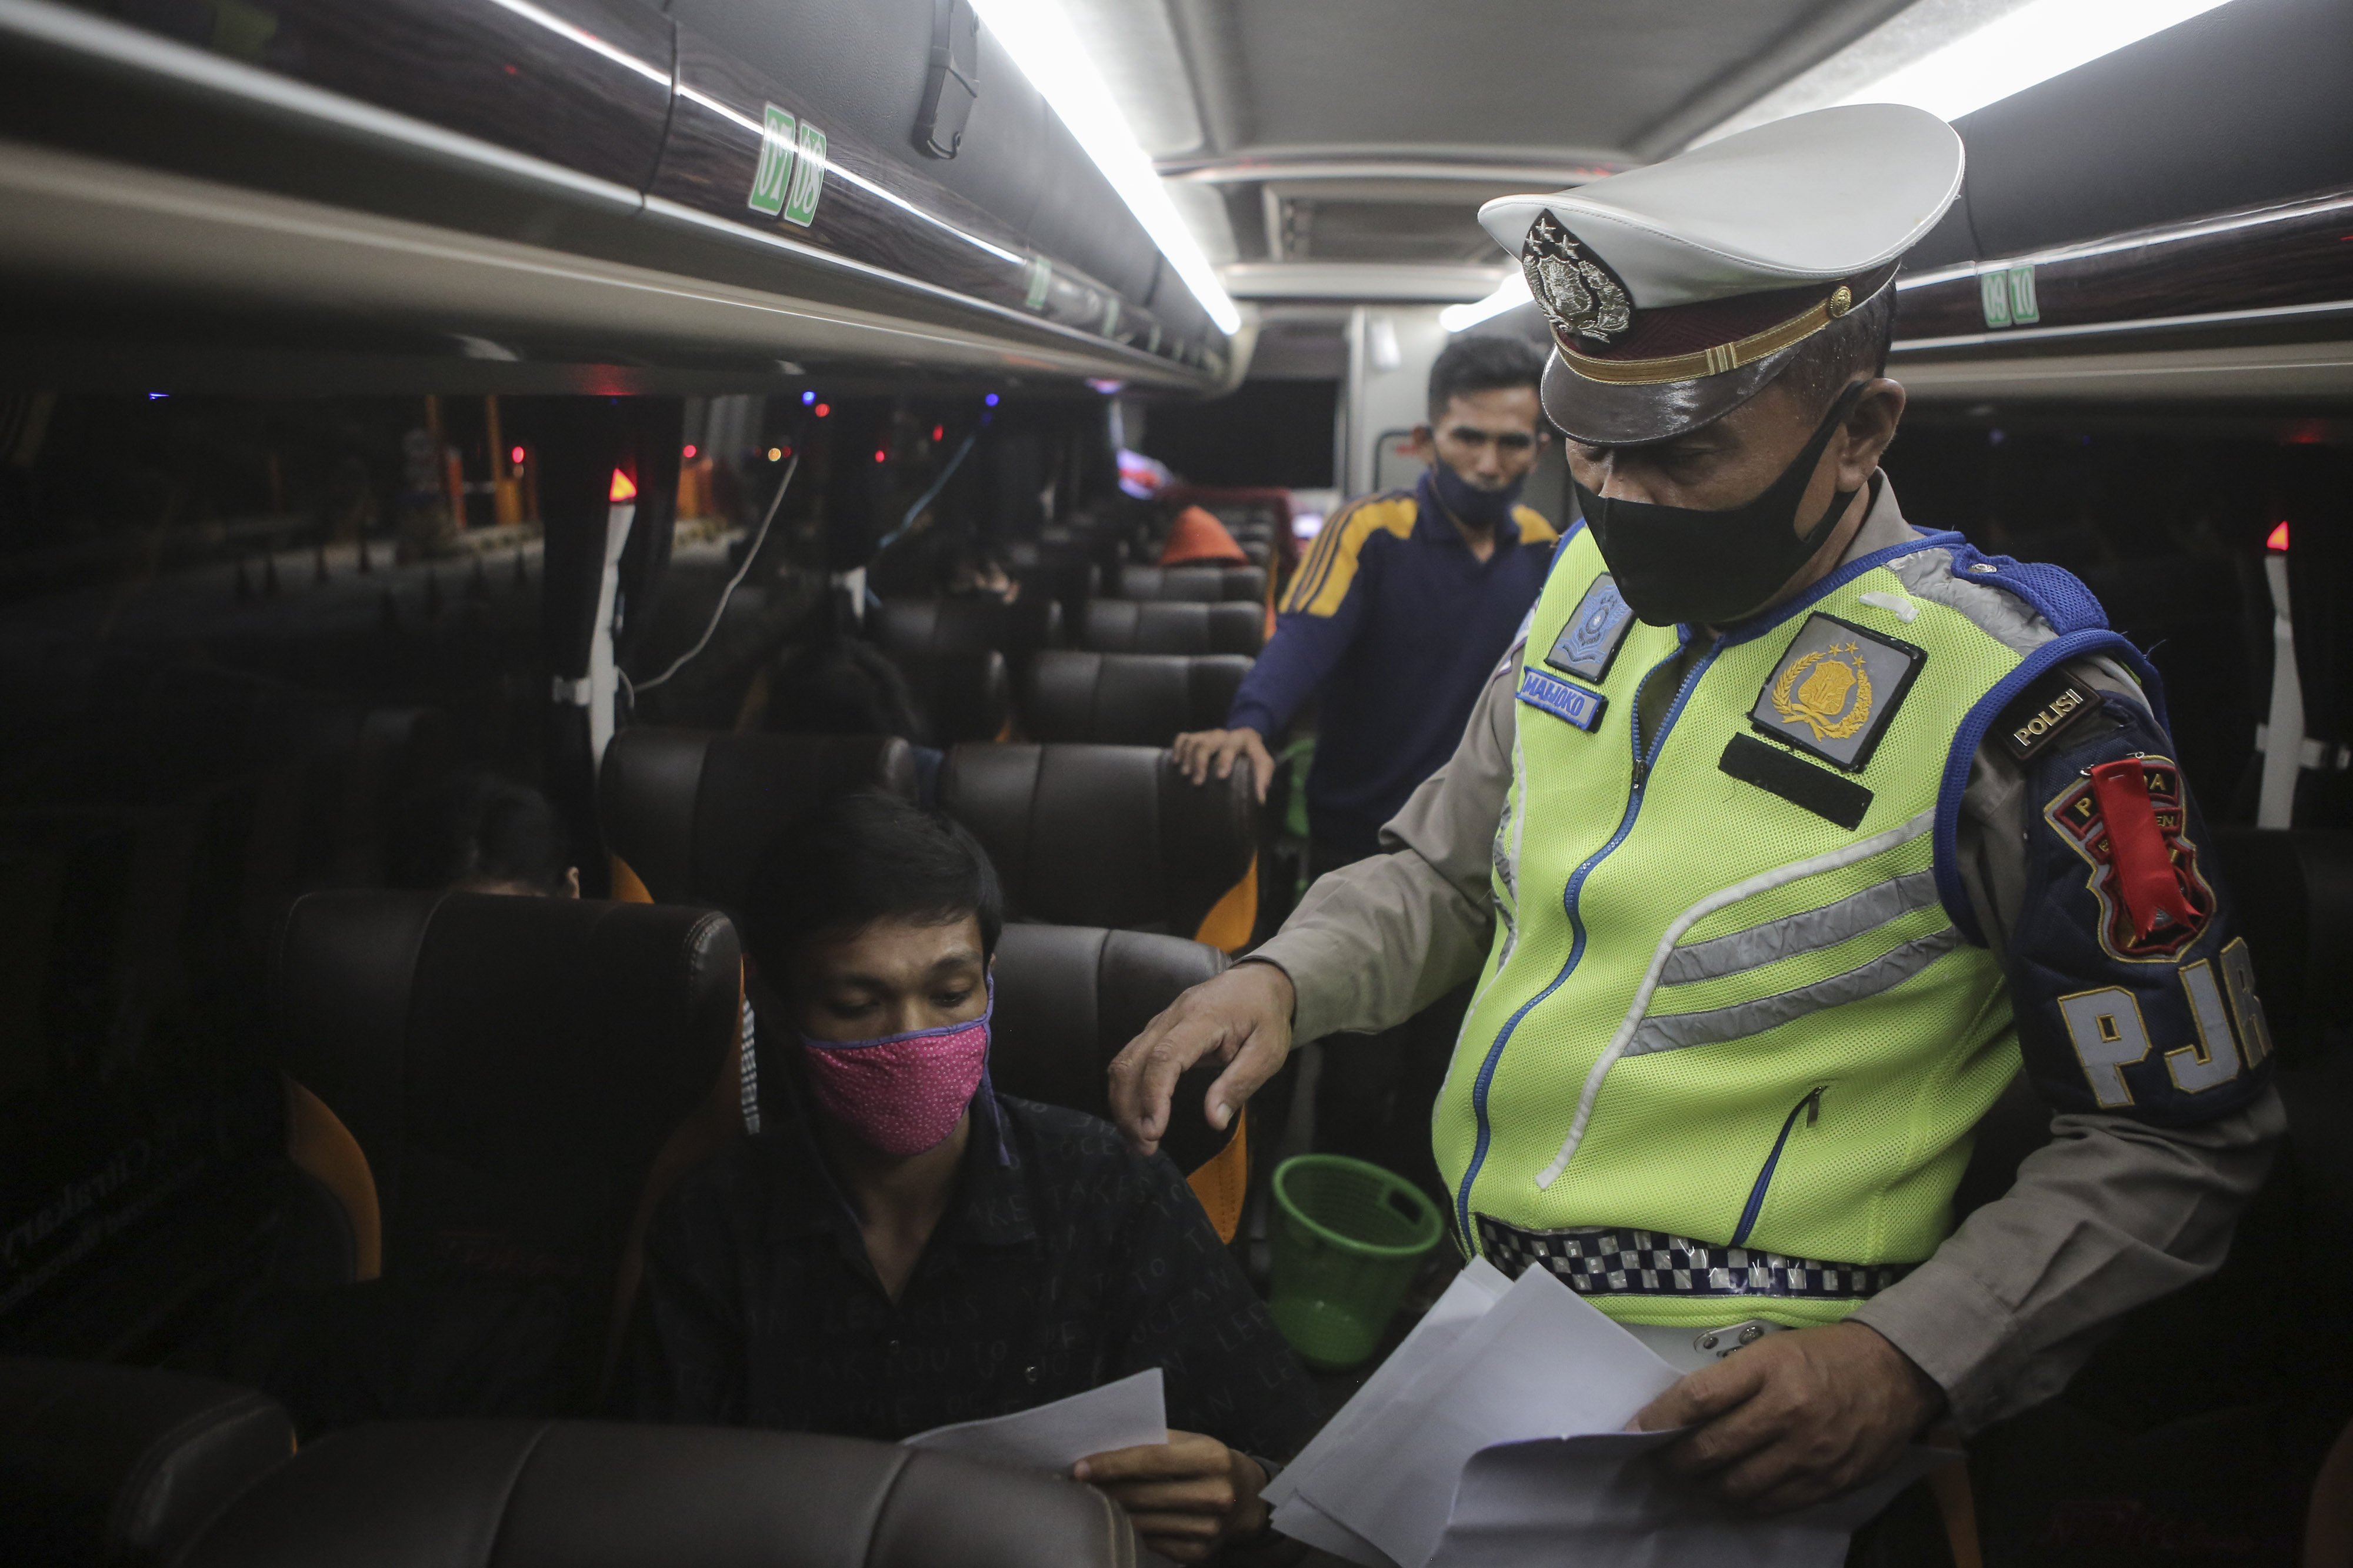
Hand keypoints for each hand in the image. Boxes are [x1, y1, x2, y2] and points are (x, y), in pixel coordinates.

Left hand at [1074, 1430, 1269, 1562]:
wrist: (1248, 1499)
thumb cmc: (1208, 1461)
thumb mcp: (1191, 1441)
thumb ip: (1155, 1443)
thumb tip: (1102, 1450)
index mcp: (1212, 1457)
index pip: (1151, 1460)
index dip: (1112, 1464)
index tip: (1079, 1467)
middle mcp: (1214, 1494)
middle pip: (1143, 1494)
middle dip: (1104, 1489)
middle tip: (1074, 1484)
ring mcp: (1208, 1528)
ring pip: (1143, 1521)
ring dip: (1111, 1511)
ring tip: (1089, 1500)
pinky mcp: (1198, 1552)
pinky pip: (1151, 1542)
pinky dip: (1130, 1530)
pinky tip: (1116, 1520)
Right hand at [1108, 962, 1293, 1156]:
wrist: (1257, 982)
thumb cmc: (1265, 1016)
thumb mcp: (1268, 1052)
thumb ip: (1239, 1084)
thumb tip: (1213, 1121)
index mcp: (1202, 1019)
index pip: (1165, 1056)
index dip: (1154, 1095)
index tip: (1154, 1131)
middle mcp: (1171, 1018)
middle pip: (1132, 1062)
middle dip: (1130, 1109)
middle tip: (1145, 1148)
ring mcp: (1159, 1023)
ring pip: (1124, 1062)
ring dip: (1123, 1105)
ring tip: (1138, 1141)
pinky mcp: (1155, 1032)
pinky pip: (1129, 1061)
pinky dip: (1126, 1093)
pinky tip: (1137, 1118)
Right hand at [1171, 727, 1273, 802]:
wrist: (1244, 741)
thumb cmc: (1252, 757)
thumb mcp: (1263, 764)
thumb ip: (1262, 779)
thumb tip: (1259, 800)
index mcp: (1241, 739)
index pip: (1230, 746)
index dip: (1224, 760)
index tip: (1220, 776)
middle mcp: (1223, 734)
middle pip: (1207, 744)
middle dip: (1200, 763)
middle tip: (1197, 782)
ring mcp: (1208, 735)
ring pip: (1193, 741)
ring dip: (1187, 758)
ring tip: (1185, 775)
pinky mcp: (1197, 737)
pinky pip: (1183, 738)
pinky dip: (1178, 748)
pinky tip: (1175, 762)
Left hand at [1634, 1321, 1944, 1513]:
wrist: (1897, 1372)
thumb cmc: (1824, 1354)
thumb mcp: (1772, 1348)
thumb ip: (1730, 1380)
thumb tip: (1679, 1413)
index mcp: (1769, 1368)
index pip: (1698, 1399)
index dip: (1658, 1420)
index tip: (1633, 1431)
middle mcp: (1787, 1412)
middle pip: (1710, 1449)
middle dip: (1673, 1461)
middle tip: (1657, 1461)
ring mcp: (1809, 1453)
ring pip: (1736, 1486)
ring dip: (1702, 1487)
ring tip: (1690, 1480)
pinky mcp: (1829, 1483)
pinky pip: (1771, 1505)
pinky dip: (1741, 1503)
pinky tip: (1728, 1494)